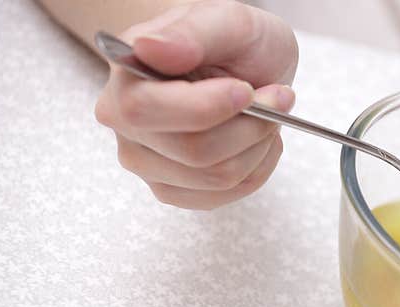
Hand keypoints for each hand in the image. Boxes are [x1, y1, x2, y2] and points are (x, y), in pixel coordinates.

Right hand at [94, 0, 297, 209]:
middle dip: (250, 126)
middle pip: (195, 152)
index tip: (248, 90)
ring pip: (218, 177)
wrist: (240, 67)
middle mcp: (123, 122)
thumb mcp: (228, 19)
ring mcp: (145, 162)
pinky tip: (256, 140)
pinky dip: (257, 168)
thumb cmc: (232, 43)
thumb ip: (191, 32)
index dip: (211, 107)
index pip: (148, 111)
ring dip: (258, 146)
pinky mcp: (172, 189)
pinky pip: (226, 195)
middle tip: (276, 97)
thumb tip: (149, 48)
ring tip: (267, 114)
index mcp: (125, 73)